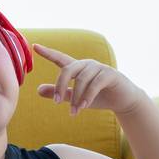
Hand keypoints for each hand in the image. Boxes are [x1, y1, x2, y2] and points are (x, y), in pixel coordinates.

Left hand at [31, 44, 145, 116]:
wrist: (123, 101)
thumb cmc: (99, 97)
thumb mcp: (76, 97)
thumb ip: (59, 92)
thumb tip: (38, 90)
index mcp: (78, 68)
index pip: (60, 58)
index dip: (48, 53)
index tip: (35, 46)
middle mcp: (87, 65)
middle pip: (68, 69)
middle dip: (60, 85)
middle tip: (56, 102)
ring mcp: (99, 68)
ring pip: (81, 80)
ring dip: (76, 98)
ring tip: (74, 112)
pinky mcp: (110, 74)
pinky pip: (95, 84)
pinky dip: (88, 96)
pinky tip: (83, 106)